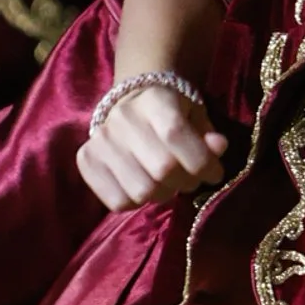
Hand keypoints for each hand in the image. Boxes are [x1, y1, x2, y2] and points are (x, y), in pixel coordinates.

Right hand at [77, 80, 227, 210]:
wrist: (132, 105)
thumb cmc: (172, 114)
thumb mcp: (196, 118)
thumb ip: (208, 136)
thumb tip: (218, 147)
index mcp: (154, 100)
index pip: (176, 134)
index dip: (202, 162)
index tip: (213, 172)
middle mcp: (123, 118)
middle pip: (162, 169)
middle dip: (185, 182)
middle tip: (188, 179)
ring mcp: (100, 139)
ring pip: (141, 191)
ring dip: (162, 195)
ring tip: (165, 183)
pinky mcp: (86, 160)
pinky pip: (117, 202)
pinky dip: (136, 203)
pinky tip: (141, 186)